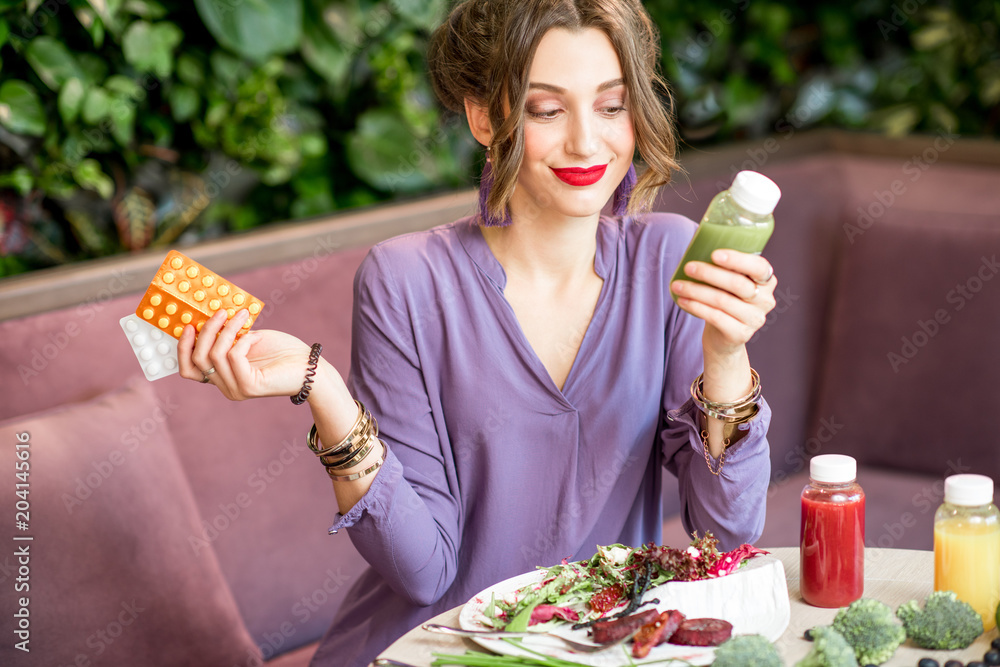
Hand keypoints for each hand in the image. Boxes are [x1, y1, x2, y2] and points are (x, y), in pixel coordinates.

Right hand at [177, 308, 314, 400]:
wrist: (310, 367)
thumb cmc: (282, 351)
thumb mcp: (248, 339)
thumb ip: (227, 335)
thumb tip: (208, 317)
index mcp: (223, 377)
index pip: (189, 369)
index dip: (182, 347)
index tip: (188, 324)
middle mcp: (226, 387)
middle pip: (198, 358)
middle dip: (206, 331)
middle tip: (219, 311)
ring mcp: (236, 389)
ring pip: (214, 355)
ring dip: (226, 329)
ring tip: (241, 315)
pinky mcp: (249, 386)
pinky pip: (233, 356)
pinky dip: (243, 339)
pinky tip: (256, 335)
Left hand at [670, 249, 775, 358]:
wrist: (724, 336)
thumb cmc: (725, 299)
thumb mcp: (729, 282)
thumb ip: (724, 265)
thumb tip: (697, 242)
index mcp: (767, 280)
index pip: (758, 267)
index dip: (738, 260)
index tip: (714, 254)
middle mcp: (765, 300)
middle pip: (737, 284)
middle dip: (709, 273)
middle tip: (688, 267)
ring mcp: (755, 319)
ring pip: (722, 300)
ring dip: (696, 291)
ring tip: (677, 285)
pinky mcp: (741, 334)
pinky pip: (716, 317)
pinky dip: (696, 307)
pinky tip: (682, 301)